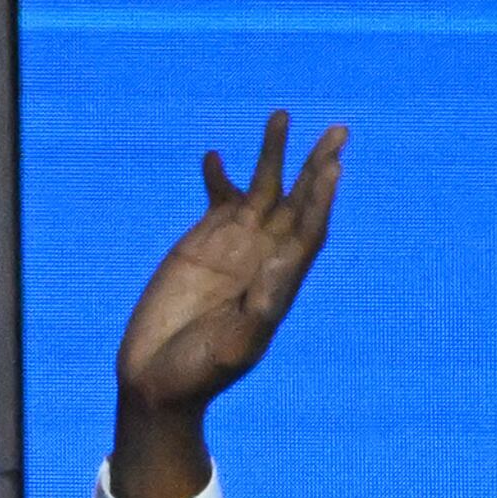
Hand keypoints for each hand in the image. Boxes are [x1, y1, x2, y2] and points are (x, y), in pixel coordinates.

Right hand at [110, 109, 346, 497]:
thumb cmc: (200, 374)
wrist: (157, 381)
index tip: (333, 166)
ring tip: (282, 116)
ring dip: (273, 156)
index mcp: (280, 285)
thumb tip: (285, 262)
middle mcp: (263, 261)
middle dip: (317, 166)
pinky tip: (216, 158)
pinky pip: (218, 201)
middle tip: (339, 130)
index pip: (310, 232)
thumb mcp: (238, 344)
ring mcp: (232, 249)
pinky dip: (219, 178)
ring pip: (261, 191)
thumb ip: (262, 305)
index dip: (323, 199)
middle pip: (298, 202)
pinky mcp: (200, 245)